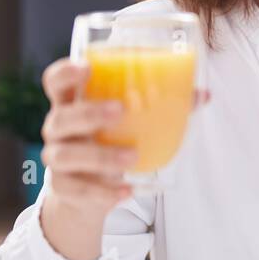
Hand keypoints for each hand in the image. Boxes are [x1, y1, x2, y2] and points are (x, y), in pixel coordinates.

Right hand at [38, 59, 209, 259]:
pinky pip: (75, 190)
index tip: (87, 67)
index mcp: (73, 103)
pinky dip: (101, 192)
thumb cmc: (110, 141)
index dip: (66, 72)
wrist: (88, 190)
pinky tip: (125, 191)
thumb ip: (164, 106)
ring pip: (65, 155)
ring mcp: (57, 158)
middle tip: (120, 111)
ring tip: (132, 158)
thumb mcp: (129, 122)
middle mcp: (58, 128)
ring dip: (100, 156)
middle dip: (89, 113)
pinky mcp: (62, 186)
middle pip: (61, 117)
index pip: (55, 81)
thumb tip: (202, 95)